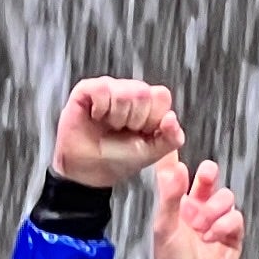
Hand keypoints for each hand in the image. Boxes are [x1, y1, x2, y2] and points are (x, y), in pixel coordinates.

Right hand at [51, 75, 182, 189]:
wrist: (90, 169)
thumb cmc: (118, 158)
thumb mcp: (153, 152)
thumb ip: (172, 138)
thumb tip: (171, 118)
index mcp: (149, 105)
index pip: (161, 95)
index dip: (153, 117)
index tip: (143, 132)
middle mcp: (130, 93)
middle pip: (143, 92)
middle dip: (134, 119)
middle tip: (124, 130)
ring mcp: (110, 88)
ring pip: (124, 93)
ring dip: (117, 117)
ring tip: (110, 125)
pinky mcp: (87, 89)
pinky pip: (101, 90)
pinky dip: (99, 109)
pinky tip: (96, 117)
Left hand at [147, 156, 244, 258]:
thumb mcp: (163, 227)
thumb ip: (169, 197)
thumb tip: (176, 166)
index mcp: (178, 204)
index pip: (177, 173)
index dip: (176, 154)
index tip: (173, 128)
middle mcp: (198, 208)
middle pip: (209, 180)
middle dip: (209, 176)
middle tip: (206, 175)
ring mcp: (217, 221)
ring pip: (225, 198)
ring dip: (214, 211)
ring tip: (201, 229)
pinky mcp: (233, 235)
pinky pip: (236, 218)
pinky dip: (224, 226)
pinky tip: (212, 239)